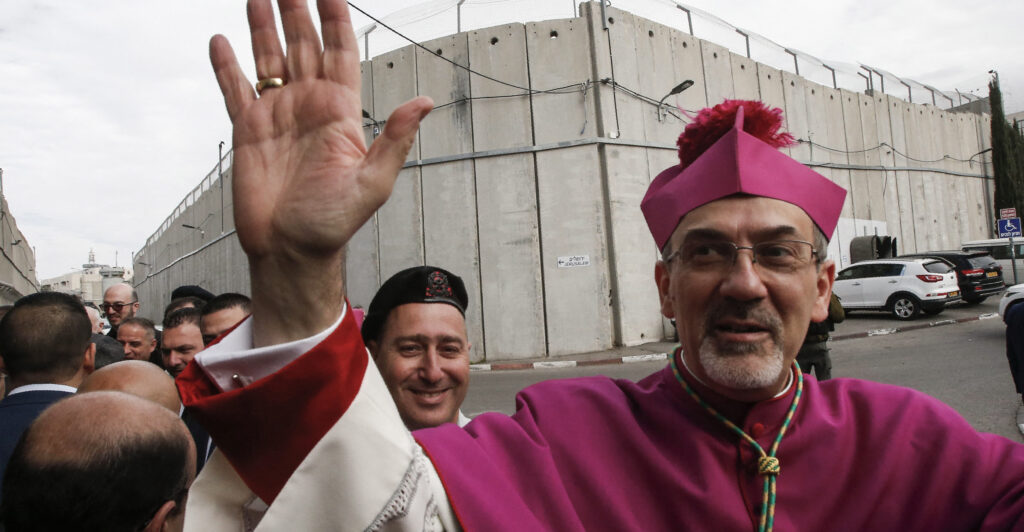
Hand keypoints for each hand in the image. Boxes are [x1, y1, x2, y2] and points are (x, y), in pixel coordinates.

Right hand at [210, 0, 432, 345]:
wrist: (290, 250)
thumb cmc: (334, 223)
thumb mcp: (373, 183)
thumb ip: (394, 139)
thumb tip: (424, 101)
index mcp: (340, 111)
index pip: (340, 51)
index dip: (335, 17)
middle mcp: (309, 106)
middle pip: (304, 44)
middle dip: (297, 9)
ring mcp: (277, 115)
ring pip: (270, 58)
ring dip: (263, 26)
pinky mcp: (248, 131)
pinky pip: (235, 90)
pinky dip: (226, 66)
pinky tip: (221, 40)